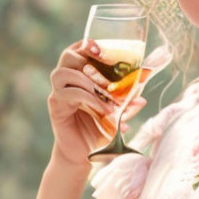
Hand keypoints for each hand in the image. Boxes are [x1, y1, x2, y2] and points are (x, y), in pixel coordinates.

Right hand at [47, 39, 146, 167]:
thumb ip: (127, 105)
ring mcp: (59, 93)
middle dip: (85, 56)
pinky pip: (68, 94)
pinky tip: (104, 110)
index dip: (88, 44)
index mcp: (80, 75)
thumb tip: (141, 98)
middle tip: (103, 63)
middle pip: (68, 56)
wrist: (84, 154)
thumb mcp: (117, 115)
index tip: (101, 48)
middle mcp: (67, 81)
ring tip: (107, 94)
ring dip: (87, 80)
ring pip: (62, 73)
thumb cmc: (99, 130)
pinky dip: (89, 99)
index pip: (79, 50)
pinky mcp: (56, 107)